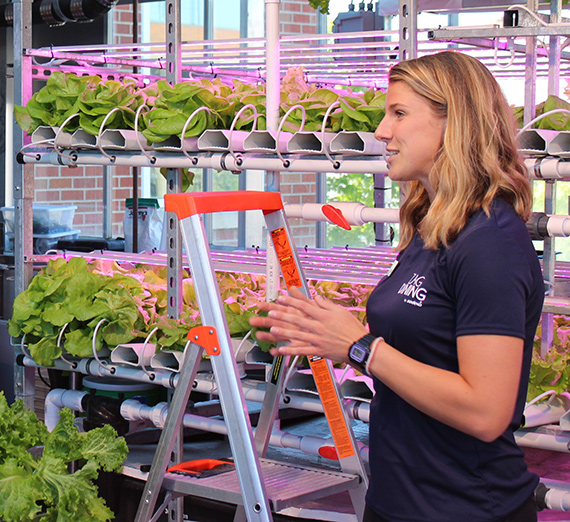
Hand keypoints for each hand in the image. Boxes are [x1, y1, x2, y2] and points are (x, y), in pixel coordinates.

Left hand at [249, 286, 368, 362]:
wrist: (359, 346)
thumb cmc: (351, 329)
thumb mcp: (340, 312)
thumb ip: (326, 304)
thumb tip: (316, 298)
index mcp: (324, 316)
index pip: (305, 306)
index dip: (291, 301)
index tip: (281, 298)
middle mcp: (319, 327)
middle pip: (298, 319)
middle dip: (283, 315)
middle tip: (271, 311)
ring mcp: (318, 339)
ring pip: (297, 335)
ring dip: (284, 331)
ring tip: (272, 328)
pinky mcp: (318, 350)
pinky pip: (302, 350)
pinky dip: (291, 350)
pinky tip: (281, 350)